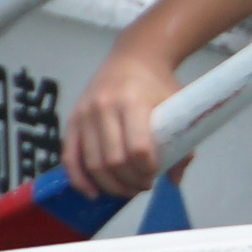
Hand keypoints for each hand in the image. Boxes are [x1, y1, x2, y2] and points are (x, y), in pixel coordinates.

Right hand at [66, 30, 181, 198]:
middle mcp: (104, 107)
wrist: (132, 58)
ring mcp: (84, 114)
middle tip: (143, 186)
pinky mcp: (72, 120)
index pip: (138, 148)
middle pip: (114, 160)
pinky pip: (69, 157)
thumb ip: (182, 144)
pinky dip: (79, 179)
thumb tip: (175, 180)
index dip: (148, 170)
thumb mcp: (177, 107)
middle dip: (130, 181)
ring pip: (92, 163)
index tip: (156, 175)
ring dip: (110, 185)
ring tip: (127, 189)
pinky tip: (93, 192)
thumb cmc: (158, 85)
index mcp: (133, 102)